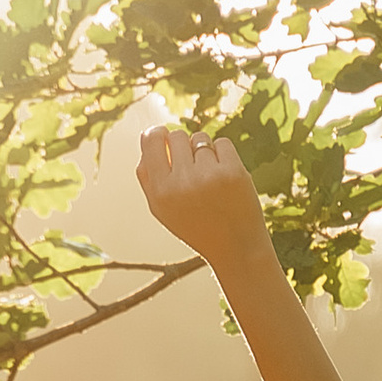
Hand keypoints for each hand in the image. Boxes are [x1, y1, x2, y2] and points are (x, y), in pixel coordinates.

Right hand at [137, 125, 274, 273]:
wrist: (236, 247)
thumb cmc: (195, 225)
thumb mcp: (163, 209)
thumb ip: (148, 175)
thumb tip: (145, 135)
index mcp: (161, 192)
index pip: (152, 140)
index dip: (157, 133)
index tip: (163, 135)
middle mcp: (182, 182)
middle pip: (176, 136)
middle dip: (183, 145)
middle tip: (192, 167)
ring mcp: (209, 175)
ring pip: (200, 138)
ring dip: (204, 151)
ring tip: (210, 177)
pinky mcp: (233, 171)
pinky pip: (222, 143)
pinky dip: (223, 155)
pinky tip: (224, 176)